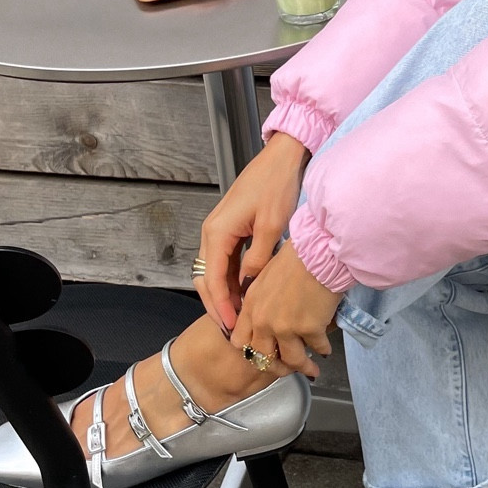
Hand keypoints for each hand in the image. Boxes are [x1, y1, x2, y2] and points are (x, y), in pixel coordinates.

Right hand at [195, 133, 308, 331]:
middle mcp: (212, 232)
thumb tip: (250, 284)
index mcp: (217, 232)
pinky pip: (225, 260)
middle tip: (232, 330)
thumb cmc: (276, 185)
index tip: (232, 326)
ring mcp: (219, 230)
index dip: (222, 306)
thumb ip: (259, 259)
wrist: (281, 158)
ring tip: (239, 317)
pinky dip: (232, 279)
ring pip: (215, 271)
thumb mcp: (271, 226)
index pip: (213, 279)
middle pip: (207, 278)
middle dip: (217, 305)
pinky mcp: (230, 228)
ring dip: (225, 294)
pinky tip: (245, 293)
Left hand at [231, 240, 338, 378]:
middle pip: (263, 357)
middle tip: (286, 367)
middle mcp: (263, 321)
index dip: (251, 351)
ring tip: (311, 369)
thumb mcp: (267, 275)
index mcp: (251, 306)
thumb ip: (261, 298)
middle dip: (276, 366)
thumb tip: (269, 313)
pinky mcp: (309, 329)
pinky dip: (323, 349)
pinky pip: (317, 347)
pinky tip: (326, 349)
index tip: (263, 352)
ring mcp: (285, 328)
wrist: (318, 252)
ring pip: (291, 359)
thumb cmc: (296, 257)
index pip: (240, 341)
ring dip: (302, 367)